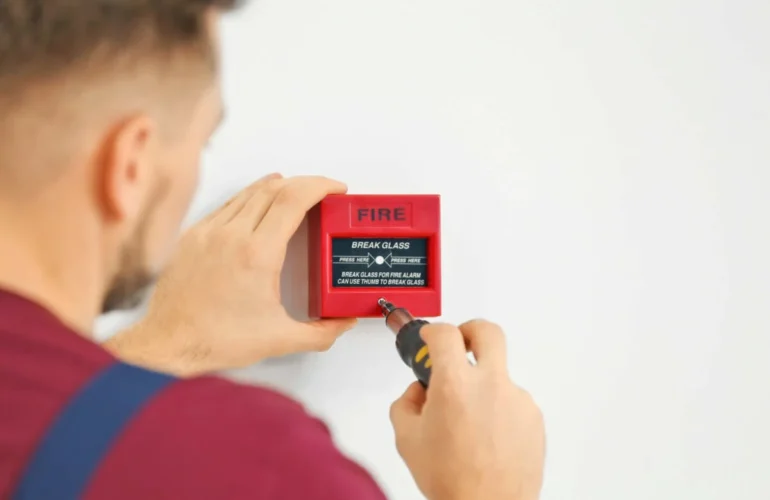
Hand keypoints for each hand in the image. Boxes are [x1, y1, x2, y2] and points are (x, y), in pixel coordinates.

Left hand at [106, 174, 356, 375]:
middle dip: (305, 184)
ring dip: (278, 187)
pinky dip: (251, 197)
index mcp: (257, 254)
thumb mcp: (280, 340)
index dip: (320, 186)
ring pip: (250, 192)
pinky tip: (260, 204)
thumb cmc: (217, 340)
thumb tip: (346, 322)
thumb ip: (321, 333)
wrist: (168, 345)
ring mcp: (209, 232)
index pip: (293, 199)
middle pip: (275, 189)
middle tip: (324, 192)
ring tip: (297, 192)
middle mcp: (232, 235)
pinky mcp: (193, 236)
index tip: (336, 188)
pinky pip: (228, 204)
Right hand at [389, 320, 544, 499]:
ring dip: (483, 387)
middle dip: (471, 331)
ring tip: (469, 424)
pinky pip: (513, 402)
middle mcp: (490, 384)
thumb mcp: (407, 439)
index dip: (434, 331)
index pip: (446, 334)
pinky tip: (486, 438)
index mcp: (455, 384)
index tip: (431, 338)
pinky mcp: (533, 417)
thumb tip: (419, 393)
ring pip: (499, 375)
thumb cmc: (452, 479)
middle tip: (461, 345)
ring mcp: (517, 399)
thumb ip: (407, 403)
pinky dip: (499, 411)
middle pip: (488, 332)